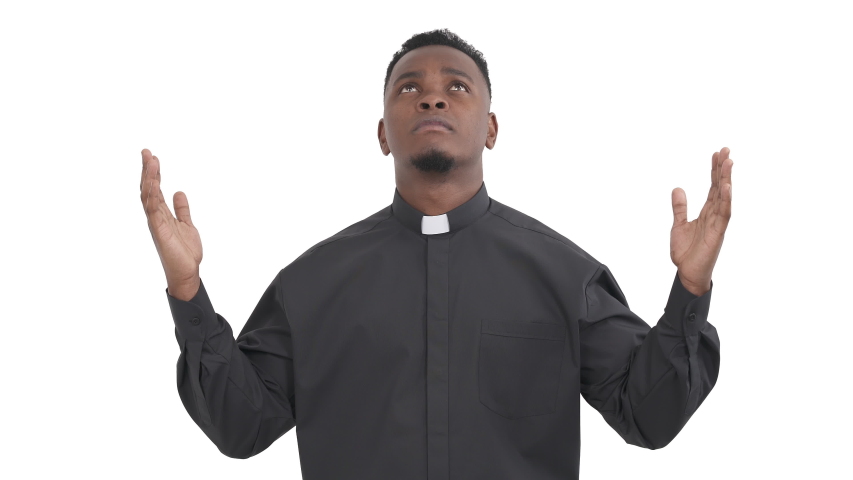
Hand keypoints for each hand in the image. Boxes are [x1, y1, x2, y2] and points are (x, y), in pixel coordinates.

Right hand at [140, 149, 201, 300]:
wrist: (187, 272)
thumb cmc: (185, 252)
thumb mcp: (187, 224)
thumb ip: (182, 209)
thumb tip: (179, 192)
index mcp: (162, 214)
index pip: (155, 189)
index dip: (153, 173)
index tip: (151, 157)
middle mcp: (156, 216)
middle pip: (148, 189)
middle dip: (146, 171)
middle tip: (146, 152)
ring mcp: (155, 222)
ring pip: (148, 196)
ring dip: (149, 178)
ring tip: (150, 161)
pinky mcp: (158, 229)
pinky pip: (152, 209)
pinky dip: (151, 195)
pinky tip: (152, 182)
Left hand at [670, 147, 733, 295]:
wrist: (687, 274)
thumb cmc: (686, 253)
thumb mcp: (678, 225)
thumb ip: (680, 208)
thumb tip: (678, 189)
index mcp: (706, 212)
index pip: (712, 187)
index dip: (714, 170)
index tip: (716, 154)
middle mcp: (714, 215)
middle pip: (719, 188)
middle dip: (722, 169)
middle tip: (725, 150)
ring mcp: (717, 224)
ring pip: (724, 197)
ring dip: (726, 180)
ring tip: (728, 161)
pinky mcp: (717, 233)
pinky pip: (724, 214)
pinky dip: (725, 200)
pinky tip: (726, 186)